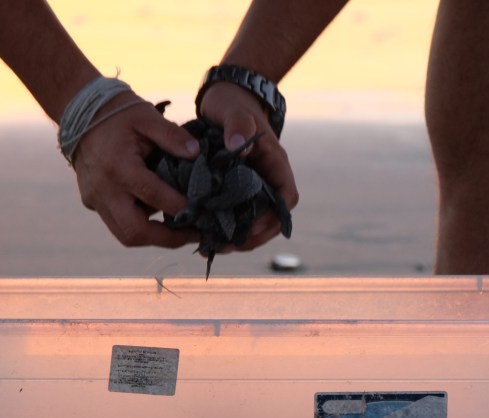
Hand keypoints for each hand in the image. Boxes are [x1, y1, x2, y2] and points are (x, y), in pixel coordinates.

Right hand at [72, 93, 201, 247]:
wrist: (79, 112)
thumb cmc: (118, 113)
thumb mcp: (147, 117)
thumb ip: (172, 136)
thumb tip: (196, 155)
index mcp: (119, 167)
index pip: (154, 196)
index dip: (180, 208)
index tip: (204, 215)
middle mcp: (104, 189)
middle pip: (135, 231)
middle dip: (167, 239)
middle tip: (194, 234)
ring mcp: (94, 198)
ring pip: (124, 234)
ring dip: (153, 237)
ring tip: (181, 231)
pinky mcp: (91, 202)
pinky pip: (116, 223)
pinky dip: (139, 226)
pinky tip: (159, 218)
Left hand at [198, 82, 298, 251]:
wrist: (223, 98)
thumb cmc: (232, 103)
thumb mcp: (233, 110)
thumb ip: (238, 125)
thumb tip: (238, 147)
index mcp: (275, 164)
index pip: (285, 198)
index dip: (272, 217)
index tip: (250, 227)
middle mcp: (266, 179)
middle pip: (270, 218)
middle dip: (251, 236)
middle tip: (224, 246)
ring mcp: (251, 186)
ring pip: (251, 221)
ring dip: (235, 237)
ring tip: (211, 247)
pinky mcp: (233, 189)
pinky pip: (234, 214)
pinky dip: (222, 227)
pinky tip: (203, 236)